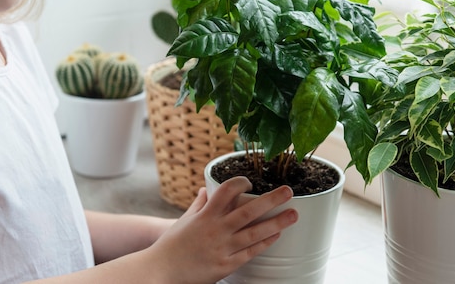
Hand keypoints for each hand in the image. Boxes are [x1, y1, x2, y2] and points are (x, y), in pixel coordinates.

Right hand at [147, 176, 296, 283]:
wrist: (161, 272)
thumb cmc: (172, 245)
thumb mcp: (184, 220)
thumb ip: (198, 205)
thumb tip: (205, 190)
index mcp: (205, 215)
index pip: (226, 190)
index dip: (240, 183)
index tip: (251, 182)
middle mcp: (216, 229)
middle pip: (249, 210)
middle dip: (271, 199)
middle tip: (289, 191)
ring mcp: (222, 248)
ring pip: (255, 232)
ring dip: (277, 222)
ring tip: (293, 214)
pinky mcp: (226, 265)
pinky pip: (250, 252)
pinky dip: (264, 242)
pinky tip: (277, 235)